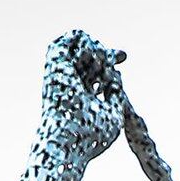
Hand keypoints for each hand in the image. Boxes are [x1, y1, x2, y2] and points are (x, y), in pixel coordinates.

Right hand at [41, 31, 126, 155]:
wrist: (68, 139)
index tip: (123, 59)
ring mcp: (63, 75)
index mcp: (82, 99)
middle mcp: (71, 85)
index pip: (95, 76)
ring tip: (105, 62)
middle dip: (107, 54)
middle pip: (89, 61)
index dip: (110, 64)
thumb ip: (116, 95)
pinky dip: (85, 41)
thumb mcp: (113, 116)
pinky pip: (69, 41)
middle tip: (122, 56)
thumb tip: (116, 76)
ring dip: (96, 48)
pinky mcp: (56, 65)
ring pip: (79, 48)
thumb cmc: (91, 136)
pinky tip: (96, 55)